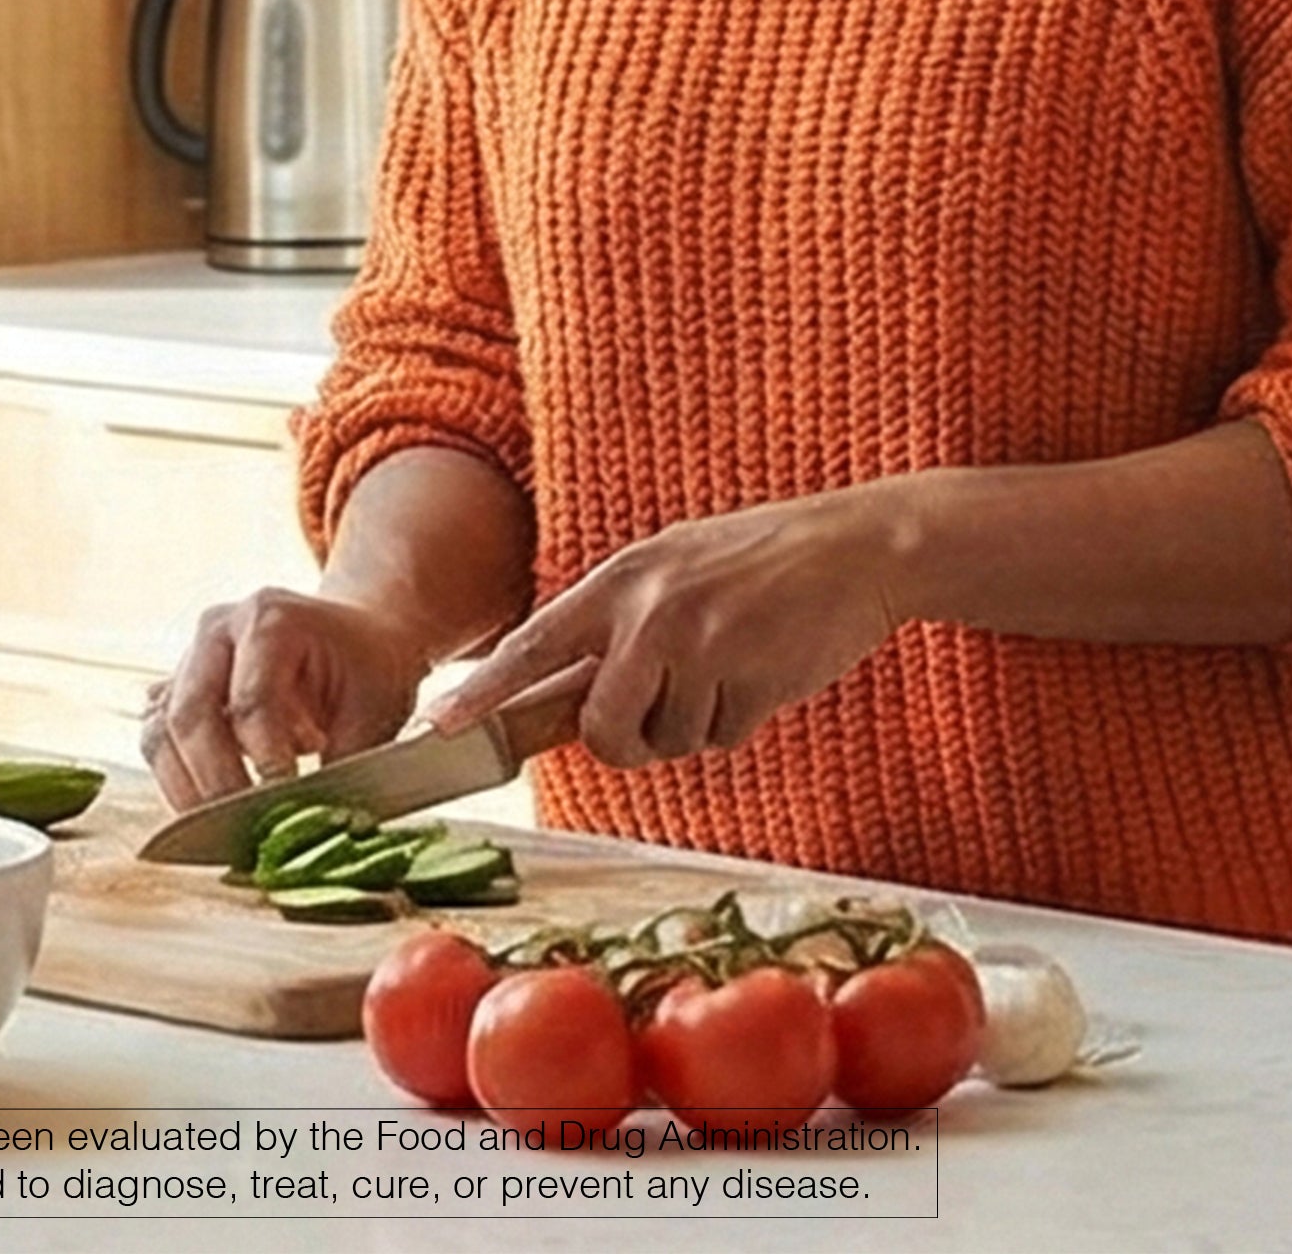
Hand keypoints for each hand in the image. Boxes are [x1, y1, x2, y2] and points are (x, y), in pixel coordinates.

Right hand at [141, 587, 430, 809]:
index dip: (264, 758)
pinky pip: (157, 741)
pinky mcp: (177, 691)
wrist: (352, 636)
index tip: (285, 802)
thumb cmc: (366, 668)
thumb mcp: (374, 709)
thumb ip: (347, 764)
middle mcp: (218, 631)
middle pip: (190, 712)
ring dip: (186, 789)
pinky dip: (175, 783)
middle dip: (216, 781)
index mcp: (270, 619)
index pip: (251, 698)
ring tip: (225, 833)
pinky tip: (209, 813)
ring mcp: (190, 660)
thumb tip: (319, 825)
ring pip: (160, 730)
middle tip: (248, 830)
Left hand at [430, 490, 904, 766]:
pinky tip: (764, 669)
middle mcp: (649, 612)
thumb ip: (620, 623)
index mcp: (620, 580)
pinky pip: (722, 738)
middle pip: (600, 727)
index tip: (437, 724)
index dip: (482, 692)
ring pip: (667, 740)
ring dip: (697, 724)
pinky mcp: (750, 680)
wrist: (854, 549)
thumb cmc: (757, 564)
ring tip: (730, 663)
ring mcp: (700, 646)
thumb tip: (573, 698)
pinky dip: (742, 720)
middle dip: (627, 742)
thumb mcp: (672, 568)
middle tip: (664, 714)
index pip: (532, 644)